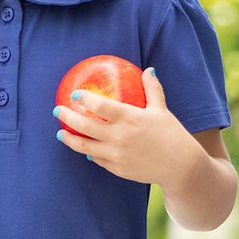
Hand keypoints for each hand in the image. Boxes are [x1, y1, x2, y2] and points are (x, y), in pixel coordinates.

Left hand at [54, 67, 198, 186]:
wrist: (180, 166)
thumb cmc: (172, 134)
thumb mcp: (162, 110)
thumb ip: (152, 89)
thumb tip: (148, 70)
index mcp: (130, 118)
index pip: (100, 105)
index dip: (84, 99)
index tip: (74, 95)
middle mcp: (119, 136)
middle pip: (84, 126)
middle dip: (67, 117)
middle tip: (57, 111)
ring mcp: (116, 155)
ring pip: (84, 147)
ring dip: (69, 139)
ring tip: (60, 133)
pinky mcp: (116, 169)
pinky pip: (97, 159)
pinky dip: (89, 153)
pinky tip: (83, 148)